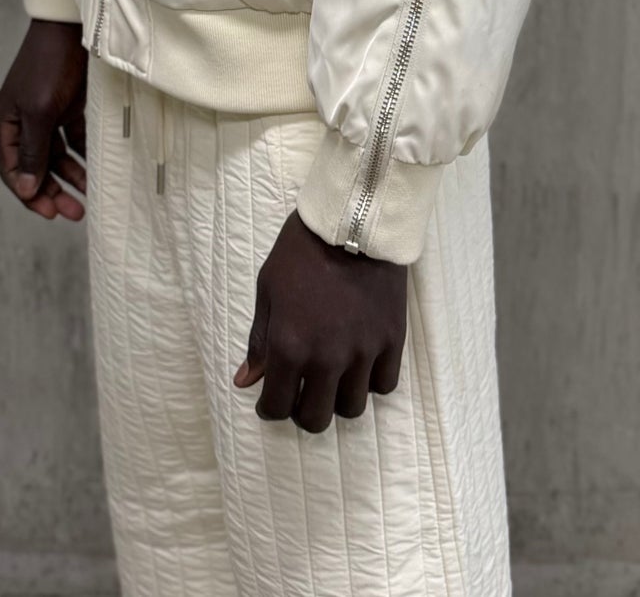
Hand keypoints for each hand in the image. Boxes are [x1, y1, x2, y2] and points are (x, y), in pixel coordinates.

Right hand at [0, 17, 87, 220]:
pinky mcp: (69, 106)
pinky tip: (96, 172)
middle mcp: (23, 121)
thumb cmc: (50, 64)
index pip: (11, 169)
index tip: (50, 213)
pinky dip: (83, 157)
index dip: (28, 193)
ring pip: (56, 157)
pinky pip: (74, 141)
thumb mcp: (39, 111)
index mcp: (6, 122)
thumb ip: (32, 151)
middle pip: (34, 166)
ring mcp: (46, 113)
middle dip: (51, 191)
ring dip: (69, 178)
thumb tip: (25, 188)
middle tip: (73, 213)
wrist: (74, 25)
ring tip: (87, 200)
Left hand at [234, 209, 407, 431]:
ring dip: (337, 399)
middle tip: (301, 392)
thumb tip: (247, 381)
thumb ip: (260, 341)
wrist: (353, 220)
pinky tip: (360, 364)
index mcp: (290, 346)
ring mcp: (363, 352)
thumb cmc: (301, 251)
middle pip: (316, 419)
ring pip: (352, 408)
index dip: (270, 409)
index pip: (277, 407)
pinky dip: (370, 382)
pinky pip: (384, 385)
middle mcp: (327, 359)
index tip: (271, 400)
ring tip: (332, 378)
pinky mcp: (392, 340)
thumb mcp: (268, 289)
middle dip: (303, 412)